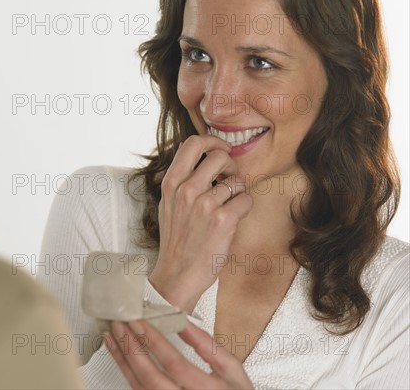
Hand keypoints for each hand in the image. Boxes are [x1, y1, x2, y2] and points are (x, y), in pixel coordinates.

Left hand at [106, 320, 253, 389]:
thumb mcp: (232, 370)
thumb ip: (208, 346)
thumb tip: (183, 322)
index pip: (174, 363)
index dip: (153, 341)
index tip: (138, 320)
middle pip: (150, 377)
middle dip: (131, 348)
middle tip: (119, 324)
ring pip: (139, 387)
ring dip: (122, 360)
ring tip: (112, 336)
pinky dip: (126, 372)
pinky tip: (120, 356)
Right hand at [149, 135, 252, 312]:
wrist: (178, 274)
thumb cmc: (176, 240)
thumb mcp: (168, 204)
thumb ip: (181, 179)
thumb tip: (202, 156)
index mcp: (171, 183)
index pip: (192, 143)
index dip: (212, 141)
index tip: (219, 150)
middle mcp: (186, 190)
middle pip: (220, 156)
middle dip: (231, 166)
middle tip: (229, 179)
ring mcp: (205, 204)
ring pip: (237, 180)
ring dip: (238, 191)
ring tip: (228, 205)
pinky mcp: (223, 220)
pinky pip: (246, 199)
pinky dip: (244, 207)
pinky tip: (233, 218)